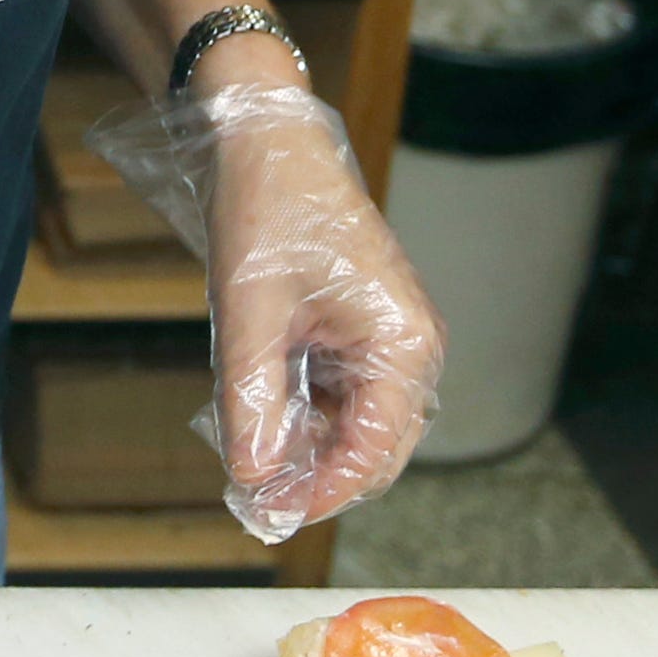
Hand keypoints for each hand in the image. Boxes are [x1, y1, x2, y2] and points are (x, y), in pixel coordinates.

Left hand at [88, 82, 441, 542]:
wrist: (266, 142)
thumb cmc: (267, 211)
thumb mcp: (248, 313)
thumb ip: (252, 400)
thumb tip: (253, 477)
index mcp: (402, 343)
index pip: (376, 450)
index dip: (324, 492)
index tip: (269, 515)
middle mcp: (410, 347)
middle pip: (376, 449)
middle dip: (317, 482)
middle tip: (252, 506)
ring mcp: (388, 340)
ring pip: (357, 427)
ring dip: (308, 454)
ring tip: (248, 473)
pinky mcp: (361, 333)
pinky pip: (342, 397)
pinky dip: (304, 420)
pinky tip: (259, 430)